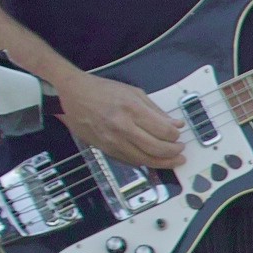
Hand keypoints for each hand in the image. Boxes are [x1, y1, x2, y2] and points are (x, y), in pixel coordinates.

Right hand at [57, 71, 184, 168]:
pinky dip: (144, 162)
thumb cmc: (103, 90)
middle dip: (174, 153)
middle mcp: (122, 127)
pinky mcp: (104, 149)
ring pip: (144, 159)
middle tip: (181, 151)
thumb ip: (156, 111)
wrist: (72, 94)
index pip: (163, 131)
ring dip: (162, 162)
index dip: (175, 137)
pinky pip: (129, 161)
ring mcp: (112, 140)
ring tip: (173, 160)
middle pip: (156, 149)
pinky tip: (153, 160)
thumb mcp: (134, 92)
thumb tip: (176, 124)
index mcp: (132, 110)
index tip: (179, 136)